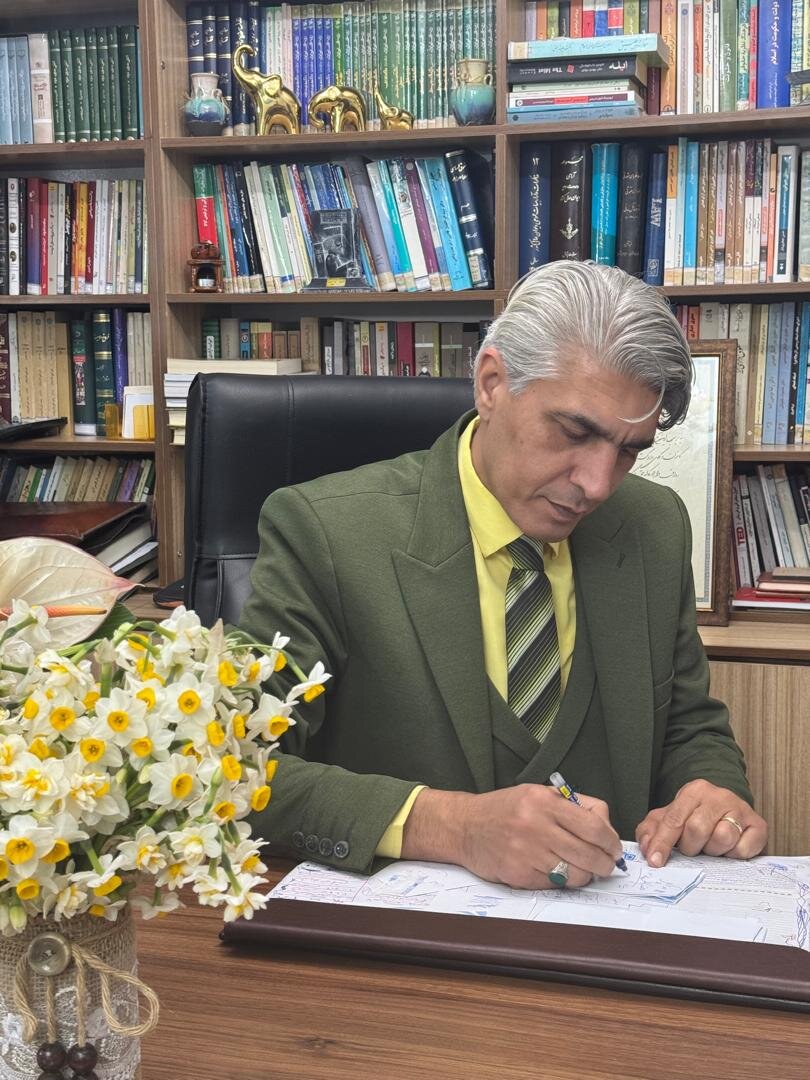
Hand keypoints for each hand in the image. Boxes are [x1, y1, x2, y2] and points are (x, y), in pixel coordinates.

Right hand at [402, 784, 623, 890]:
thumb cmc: (506, 809)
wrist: (464, 826)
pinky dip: (559, 881)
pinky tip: (553, 870)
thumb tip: (606, 827)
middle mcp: (536, 826)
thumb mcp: (538, 793)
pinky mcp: (518, 874)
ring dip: (584, 875)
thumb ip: (574, 805)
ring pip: (575, 875)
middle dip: (604, 864)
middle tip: (606, 865)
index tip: (614, 848)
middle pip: (589, 854)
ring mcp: (526, 853)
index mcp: (544, 802)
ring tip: (580, 868)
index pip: (593, 826)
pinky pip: (553, 884)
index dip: (611, 841)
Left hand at [635, 779, 767, 866]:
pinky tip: (729, 848)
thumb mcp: (669, 819)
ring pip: (722, 838)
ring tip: (711, 845)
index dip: (663, 843)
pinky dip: (734, 854)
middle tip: (692, 848)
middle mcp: (719, 796)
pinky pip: (743, 849)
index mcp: (694, 791)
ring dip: (713, 850)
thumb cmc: (695, 817)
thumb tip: (648, 849)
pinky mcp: (759, 826)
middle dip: (690, 846)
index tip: (656, 861)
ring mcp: (741, 809)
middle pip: (697, 829)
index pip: (674, 819)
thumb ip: (651, 831)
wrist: (728, 811)